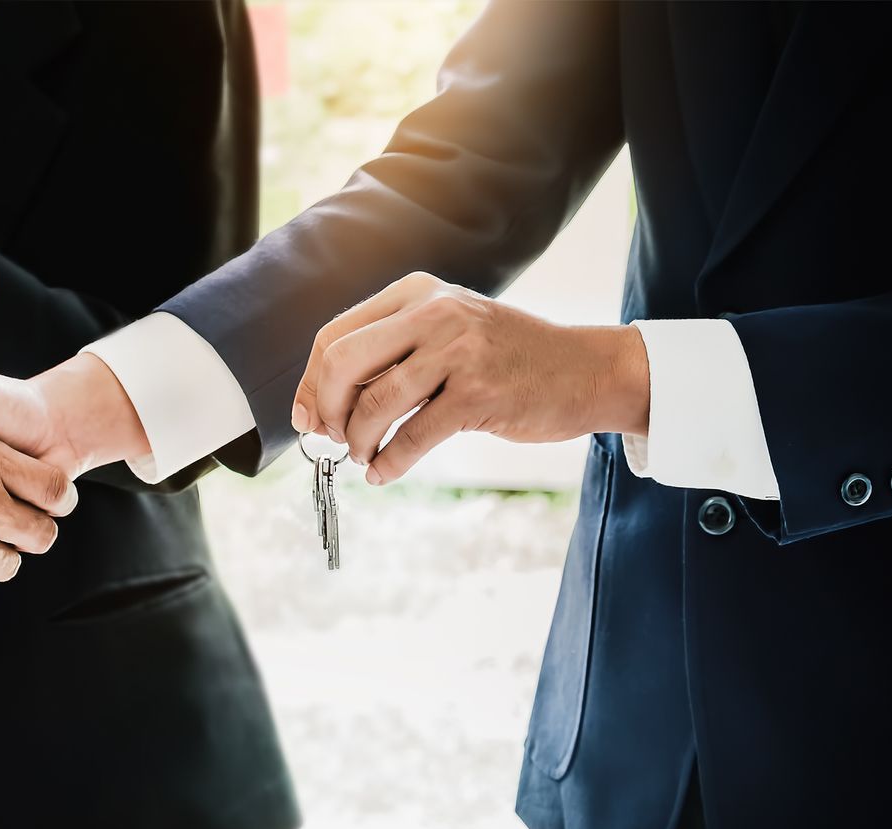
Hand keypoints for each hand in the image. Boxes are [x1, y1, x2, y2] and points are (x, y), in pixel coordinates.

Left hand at [290, 272, 649, 484]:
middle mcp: (434, 313)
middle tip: (333, 439)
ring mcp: (458, 351)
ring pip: (373, 405)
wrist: (585, 370)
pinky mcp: (478, 394)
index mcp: (416, 293)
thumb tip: (318, 404)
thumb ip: (391, 352)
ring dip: (358, 442)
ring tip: (366, 456)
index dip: (309, 384)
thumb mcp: (447, 331)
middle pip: (342, 364)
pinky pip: (411, 438)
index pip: (334, 336)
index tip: (306, 419)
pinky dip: (388, 464)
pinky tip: (384, 473)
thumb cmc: (504, 358)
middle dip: (325, 411)